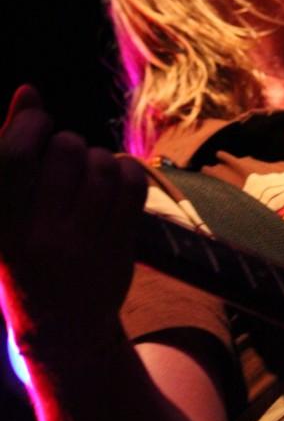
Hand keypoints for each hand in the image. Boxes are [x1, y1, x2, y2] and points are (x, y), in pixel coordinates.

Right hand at [0, 85, 146, 354]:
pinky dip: (126, 170)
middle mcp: (40, 241)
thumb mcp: (3, 214)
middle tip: (64, 160)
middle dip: (67, 142)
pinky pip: (132, 185)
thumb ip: (9, 152)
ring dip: (98, 157)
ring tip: (88, 174)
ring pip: (102, 165)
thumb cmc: (24, 255)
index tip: (37, 121)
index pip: (12, 158)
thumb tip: (29, 92)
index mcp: (0, 230)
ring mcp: (84, 248)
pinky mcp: (119, 250)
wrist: (62, 329)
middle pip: (65, 151)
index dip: (29, 124)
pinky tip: (114, 180)